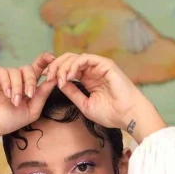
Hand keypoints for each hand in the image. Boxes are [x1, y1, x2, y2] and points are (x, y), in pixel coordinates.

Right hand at [0, 52, 57, 144]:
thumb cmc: (10, 120)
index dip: (45, 61)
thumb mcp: (32, 110)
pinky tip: (7, 94)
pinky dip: (7, 82)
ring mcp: (5, 75)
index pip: (38, 69)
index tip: (53, 58)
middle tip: (29, 94)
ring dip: (17, 87)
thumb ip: (43, 95)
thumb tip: (55, 80)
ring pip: (16, 71)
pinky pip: (3, 71)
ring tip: (14, 101)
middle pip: (29, 69)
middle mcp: (17, 78)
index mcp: (27, 85)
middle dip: (31, 81)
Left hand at [45, 53, 165, 141]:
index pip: (67, 69)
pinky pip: (85, 59)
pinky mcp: (105, 64)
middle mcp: (92, 70)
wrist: (128, 116)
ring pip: (74, 57)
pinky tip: (69, 76)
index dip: (55, 71)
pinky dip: (74, 65)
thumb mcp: (85, 104)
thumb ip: (72, 93)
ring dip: (63, 66)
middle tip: (48, 77)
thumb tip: (58, 84)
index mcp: (87, 79)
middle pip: (68, 60)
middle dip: (55, 66)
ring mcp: (98, 66)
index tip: (45, 79)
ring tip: (59, 79)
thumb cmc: (111, 114)